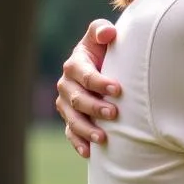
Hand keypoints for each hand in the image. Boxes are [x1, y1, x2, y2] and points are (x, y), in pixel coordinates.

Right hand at [55, 19, 121, 155]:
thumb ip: (101, 30)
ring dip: (86, 128)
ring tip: (103, 137)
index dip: (99, 82)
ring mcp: (66, 103)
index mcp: (75, 65)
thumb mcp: (103, 37)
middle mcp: (67, 85)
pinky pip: (70, 132)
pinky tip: (89, 153)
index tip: (117, 89)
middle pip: (77, 99)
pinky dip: (78, 142)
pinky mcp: (70, 118)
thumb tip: (108, 33)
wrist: (105, 65)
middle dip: (94, 106)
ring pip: (72, 118)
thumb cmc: (107, 50)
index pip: (84, 74)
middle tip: (114, 113)